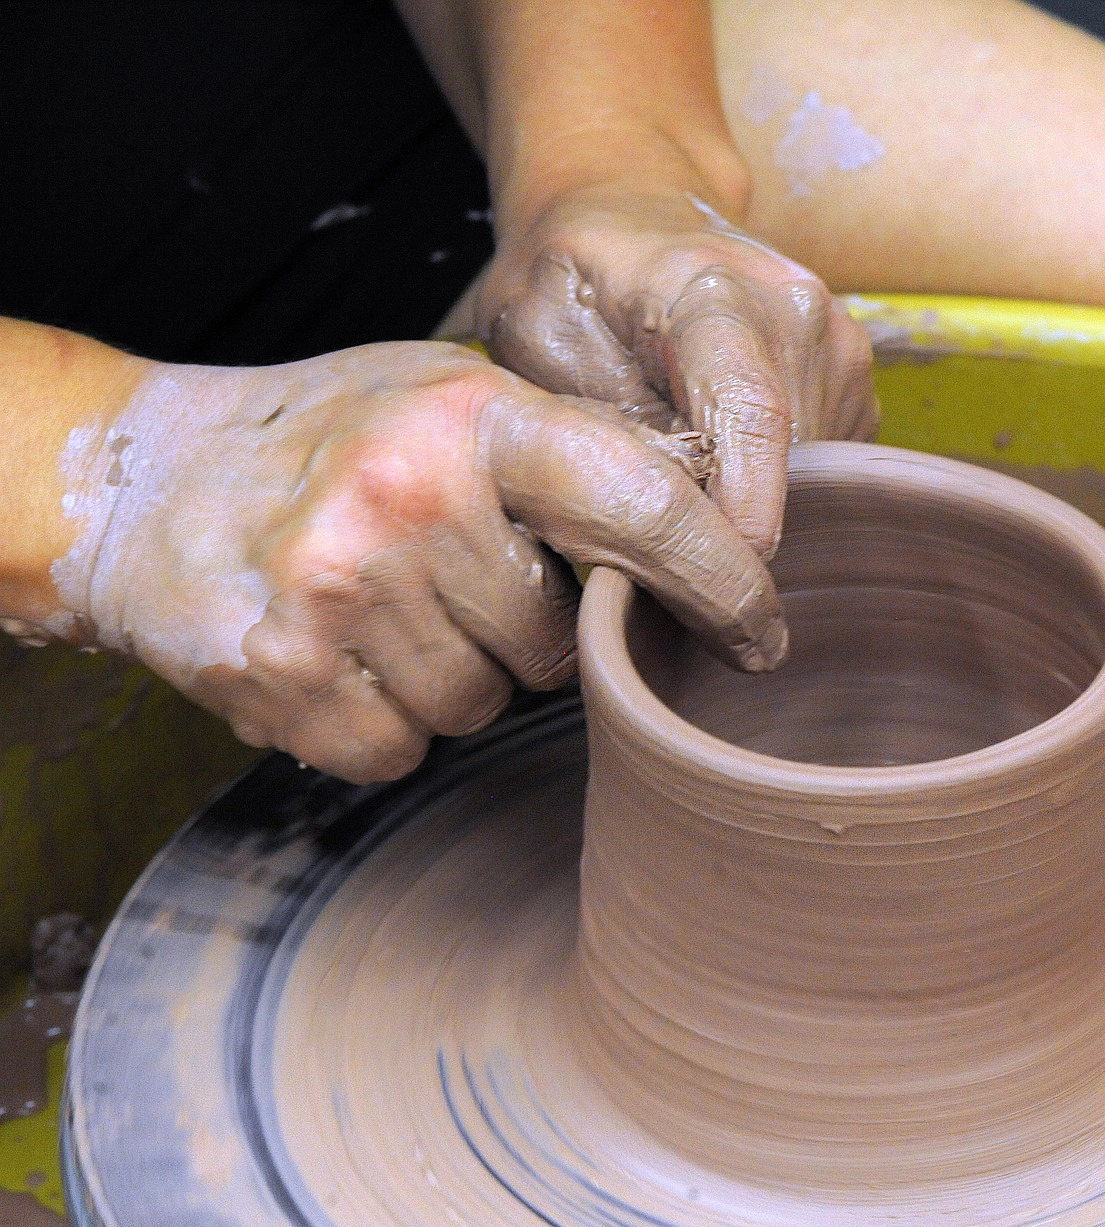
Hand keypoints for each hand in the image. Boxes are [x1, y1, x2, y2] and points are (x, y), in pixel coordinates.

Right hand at [49, 342, 784, 781]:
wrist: (139, 482)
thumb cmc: (328, 437)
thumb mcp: (450, 398)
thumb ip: (567, 454)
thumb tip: (719, 531)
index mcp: (471, 416)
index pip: (643, 502)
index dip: (721, 578)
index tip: (764, 633)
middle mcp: (407, 495)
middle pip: (557, 640)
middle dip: (523, 628)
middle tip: (450, 575)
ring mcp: (338, 591)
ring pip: (483, 704)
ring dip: (453, 674)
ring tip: (384, 604)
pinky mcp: (280, 678)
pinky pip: (402, 749)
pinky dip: (384, 721)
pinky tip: (341, 654)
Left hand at [461, 183, 878, 554]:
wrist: (626, 209)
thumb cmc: (571, 276)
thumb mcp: (535, 340)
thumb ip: (598, 426)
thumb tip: (658, 522)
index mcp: (714, 290)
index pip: (753, 417)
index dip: (744, 514)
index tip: (721, 585)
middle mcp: (800, 311)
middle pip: (788, 466)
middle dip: (729, 523)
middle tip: (655, 540)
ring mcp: (840, 344)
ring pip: (813, 479)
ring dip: (749, 504)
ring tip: (678, 480)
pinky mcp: (854, 380)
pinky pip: (825, 469)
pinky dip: (773, 487)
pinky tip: (717, 460)